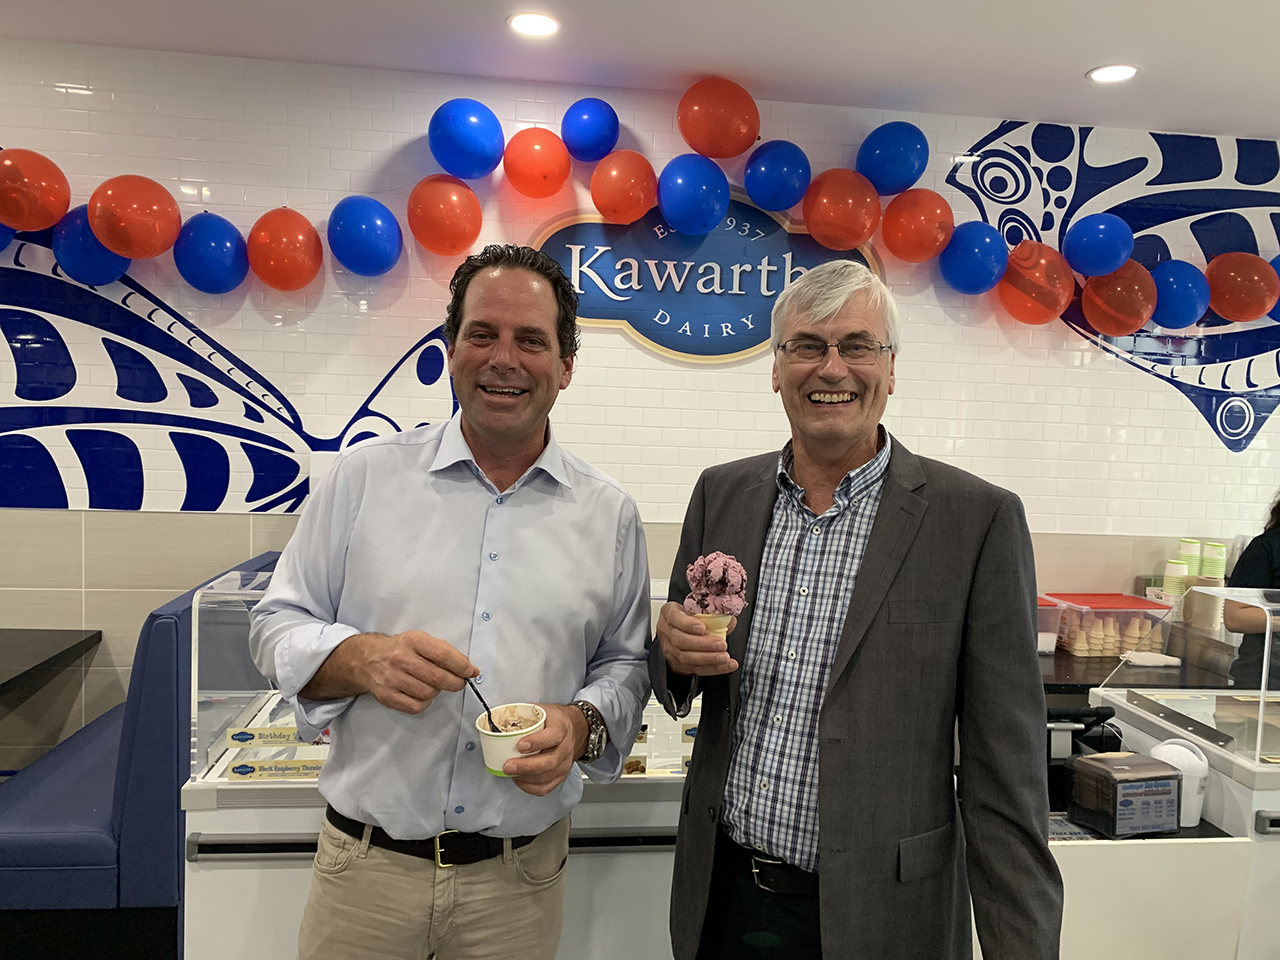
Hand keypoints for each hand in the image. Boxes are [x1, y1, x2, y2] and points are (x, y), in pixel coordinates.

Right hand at [359, 630, 476, 714]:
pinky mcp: (386, 696)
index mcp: (412, 640)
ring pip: (428, 693)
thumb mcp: (420, 640)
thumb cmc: (400, 650)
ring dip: (437, 691)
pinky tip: (421, 693)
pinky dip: (424, 703)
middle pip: (437, 677)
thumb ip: (444, 652)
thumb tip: (469, 669)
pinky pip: (416, 706)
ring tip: (433, 684)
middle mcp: (400, 658)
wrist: (367, 660)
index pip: (443, 655)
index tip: (471, 672)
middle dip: (455, 683)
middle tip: (459, 683)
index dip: (462, 666)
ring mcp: (391, 678)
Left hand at [503, 703, 588, 796]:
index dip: (536, 742)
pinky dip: (530, 787)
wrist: (577, 729)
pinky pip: (547, 787)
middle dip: (526, 766)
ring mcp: (565, 763)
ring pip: (547, 776)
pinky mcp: (561, 775)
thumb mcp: (543, 711)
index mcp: (561, 727)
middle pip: (550, 761)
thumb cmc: (555, 720)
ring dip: (526, 778)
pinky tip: (519, 780)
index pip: (553, 736)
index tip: (519, 745)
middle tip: (508, 766)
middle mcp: (565, 747)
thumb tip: (499, 719)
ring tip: (510, 773)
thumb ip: (525, 715)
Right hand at [658, 601, 738, 675]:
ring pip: (687, 657)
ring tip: (724, 657)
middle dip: (703, 644)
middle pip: (680, 640)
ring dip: (708, 658)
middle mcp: (667, 632)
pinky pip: (696, 668)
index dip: (687, 624)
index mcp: (669, 613)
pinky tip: (726, 665)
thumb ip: (713, 613)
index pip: (674, 617)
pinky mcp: (680, 664)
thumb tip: (730, 621)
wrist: (681, 631)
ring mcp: (671, 650)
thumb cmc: (690, 617)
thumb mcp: (698, 609)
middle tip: (721, 644)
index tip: (703, 628)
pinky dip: (713, 668)